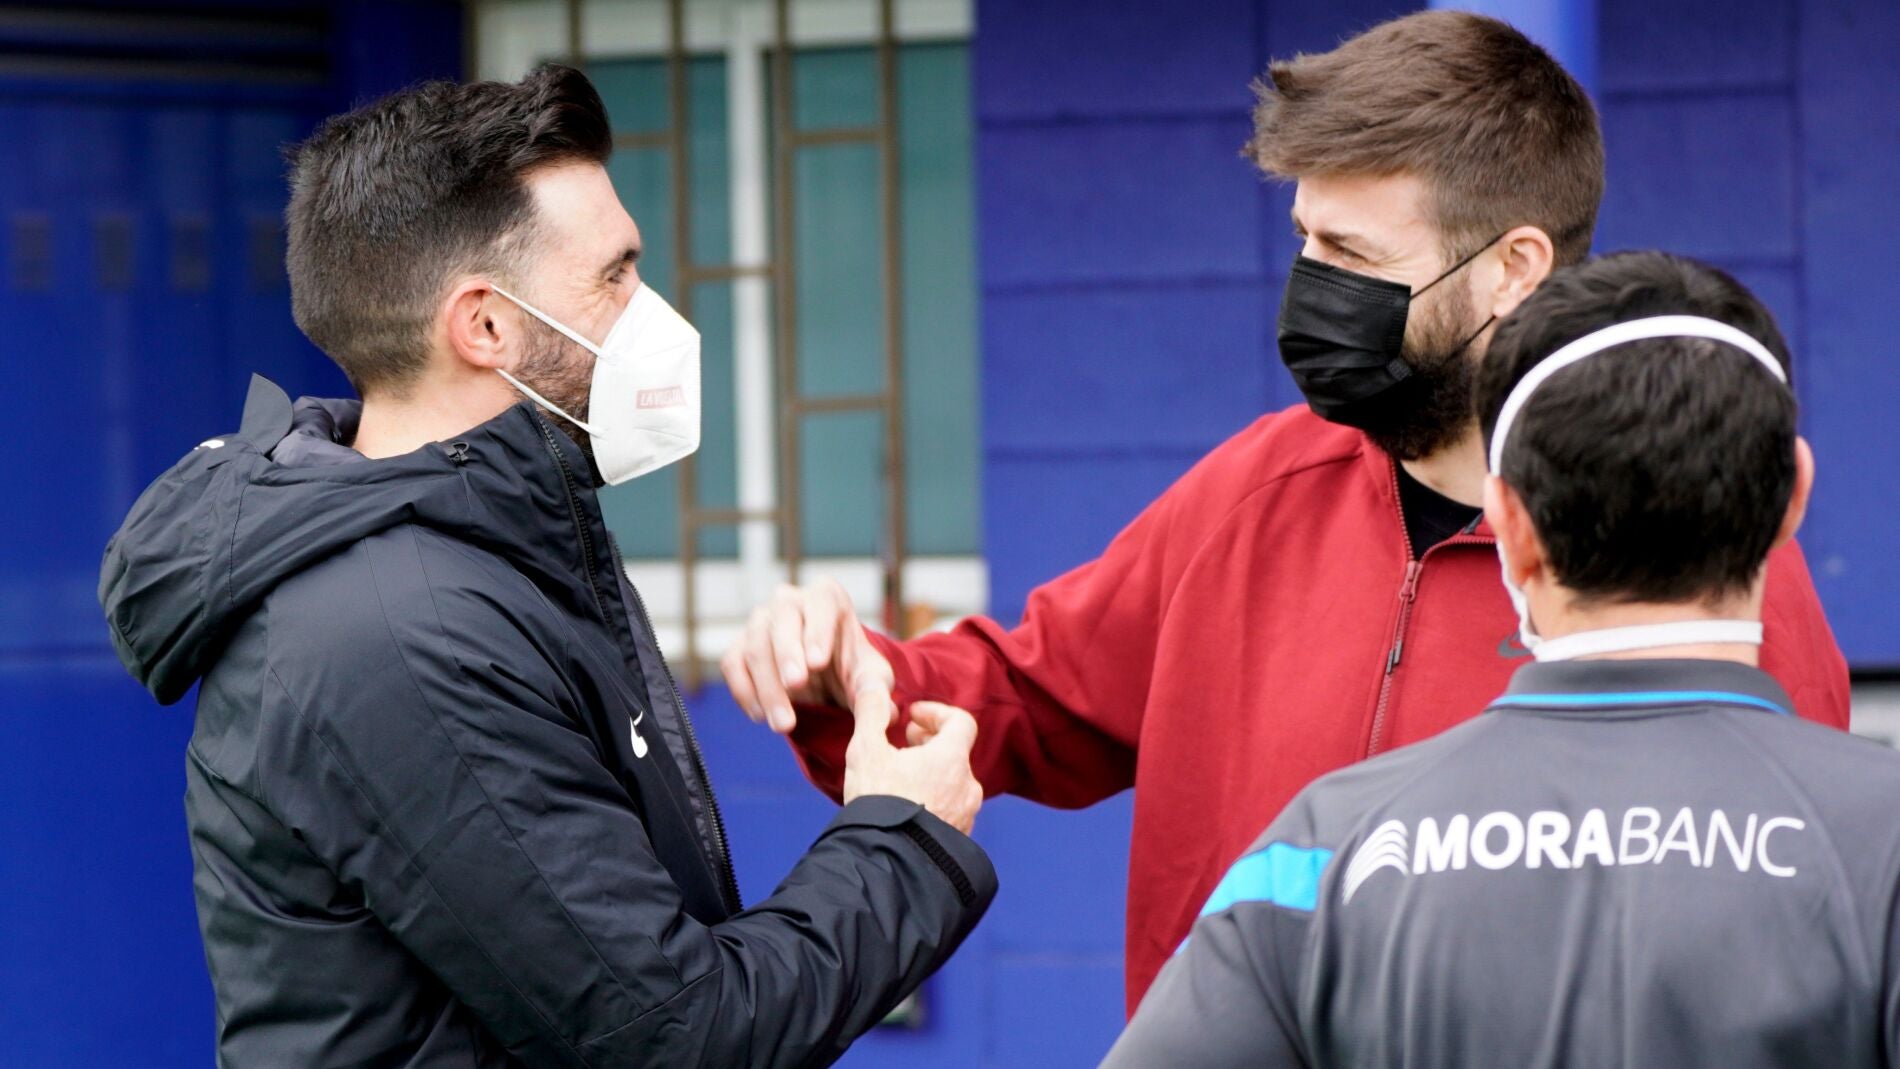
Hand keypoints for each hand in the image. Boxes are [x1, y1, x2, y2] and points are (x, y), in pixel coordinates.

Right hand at [722, 580, 893, 733]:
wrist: (827, 682)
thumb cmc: (852, 670)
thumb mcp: (872, 678)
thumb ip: (876, 690)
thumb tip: (886, 711)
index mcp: (827, 597)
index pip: (821, 604)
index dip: (817, 631)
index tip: (817, 662)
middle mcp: (789, 601)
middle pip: (781, 619)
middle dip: (787, 655)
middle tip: (796, 685)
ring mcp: (760, 622)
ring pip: (754, 646)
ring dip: (768, 687)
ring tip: (785, 724)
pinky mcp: (739, 647)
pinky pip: (733, 665)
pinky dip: (744, 692)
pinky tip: (761, 716)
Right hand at [843, 693, 983, 834]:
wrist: (887, 861)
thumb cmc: (877, 801)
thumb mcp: (866, 750)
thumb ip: (872, 713)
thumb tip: (875, 688)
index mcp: (951, 758)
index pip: (961, 721)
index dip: (937, 712)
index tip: (912, 717)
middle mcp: (968, 785)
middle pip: (956, 751)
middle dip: (931, 741)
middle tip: (905, 742)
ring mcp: (967, 814)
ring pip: (954, 782)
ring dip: (933, 771)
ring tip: (903, 776)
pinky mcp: (960, 838)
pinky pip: (952, 809)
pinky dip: (935, 798)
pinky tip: (909, 806)